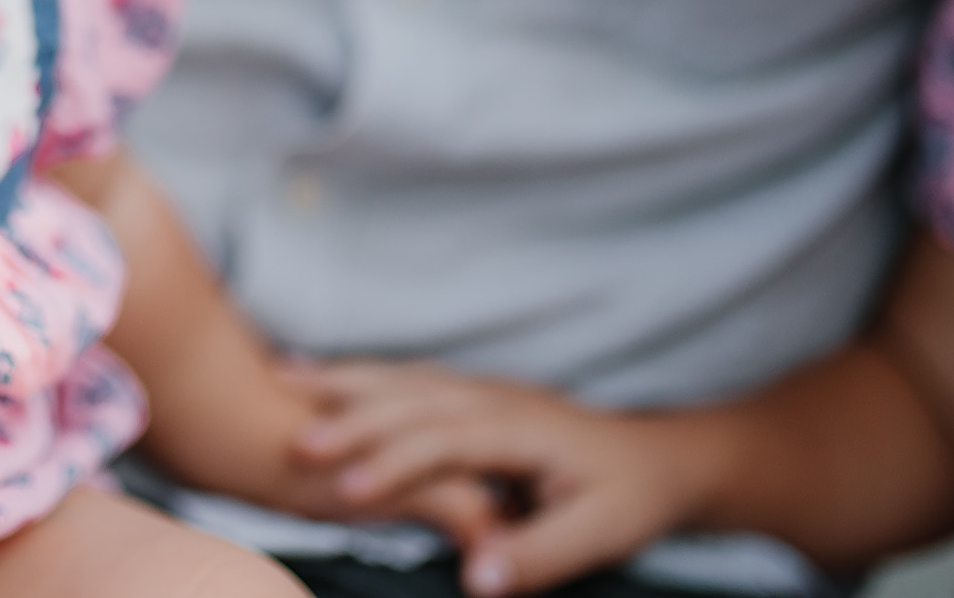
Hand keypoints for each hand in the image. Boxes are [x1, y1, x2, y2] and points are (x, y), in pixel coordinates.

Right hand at [285, 359, 714, 596]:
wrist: (666, 460)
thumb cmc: (631, 498)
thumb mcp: (600, 536)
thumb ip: (535, 556)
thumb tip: (476, 579)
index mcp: (522, 429)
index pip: (445, 440)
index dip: (392, 462)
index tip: (342, 486)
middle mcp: (494, 398)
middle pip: (410, 398)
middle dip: (349, 414)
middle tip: (292, 439)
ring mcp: (481, 390)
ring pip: (402, 378)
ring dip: (345, 380)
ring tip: (287, 380)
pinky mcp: (473, 394)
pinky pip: (405, 378)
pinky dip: (360, 375)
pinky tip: (326, 377)